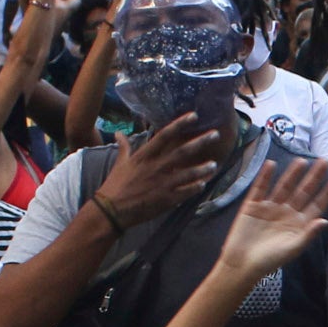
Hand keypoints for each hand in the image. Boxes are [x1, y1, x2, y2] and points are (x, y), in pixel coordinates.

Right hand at [99, 111, 223, 226]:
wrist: (112, 210)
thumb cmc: (115, 185)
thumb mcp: (120, 163)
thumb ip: (124, 147)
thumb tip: (118, 133)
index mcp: (144, 156)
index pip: (164, 136)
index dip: (179, 124)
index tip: (193, 116)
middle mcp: (156, 167)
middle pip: (182, 152)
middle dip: (200, 142)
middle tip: (215, 134)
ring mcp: (162, 184)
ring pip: (187, 173)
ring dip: (202, 169)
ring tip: (214, 164)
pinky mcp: (166, 199)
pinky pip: (185, 192)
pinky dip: (195, 188)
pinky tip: (204, 184)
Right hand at [215, 158, 327, 282]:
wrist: (242, 264)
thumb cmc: (270, 260)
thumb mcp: (292, 248)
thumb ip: (308, 234)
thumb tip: (325, 221)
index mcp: (299, 224)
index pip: (316, 205)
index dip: (327, 194)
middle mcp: (286, 213)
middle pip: (302, 191)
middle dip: (313, 177)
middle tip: (325, 161)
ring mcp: (269, 207)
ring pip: (283, 186)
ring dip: (292, 174)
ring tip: (301, 161)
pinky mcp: (252, 205)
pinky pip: (260, 188)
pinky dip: (264, 177)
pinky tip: (271, 165)